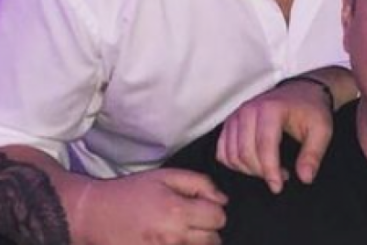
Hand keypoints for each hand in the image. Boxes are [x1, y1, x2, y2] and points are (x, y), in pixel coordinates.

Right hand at [72, 168, 226, 244]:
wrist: (94, 215)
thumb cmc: (131, 192)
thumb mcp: (167, 176)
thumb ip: (200, 184)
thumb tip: (222, 200)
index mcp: (178, 212)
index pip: (219, 218)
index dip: (213, 208)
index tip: (201, 204)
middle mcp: (173, 238)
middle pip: (213, 240)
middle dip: (208, 228)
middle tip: (191, 218)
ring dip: (195, 241)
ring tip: (179, 229)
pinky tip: (170, 240)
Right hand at [216, 79, 333, 192]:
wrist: (302, 92)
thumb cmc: (311, 109)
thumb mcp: (322, 130)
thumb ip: (313, 154)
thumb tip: (305, 177)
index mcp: (271, 108)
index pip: (264, 146)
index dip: (270, 171)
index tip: (278, 186)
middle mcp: (249, 109)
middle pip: (245, 153)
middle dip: (261, 172)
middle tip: (281, 176)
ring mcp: (237, 115)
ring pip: (231, 155)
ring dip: (248, 170)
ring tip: (269, 169)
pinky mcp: (230, 123)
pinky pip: (222, 151)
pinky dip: (234, 164)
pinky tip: (253, 165)